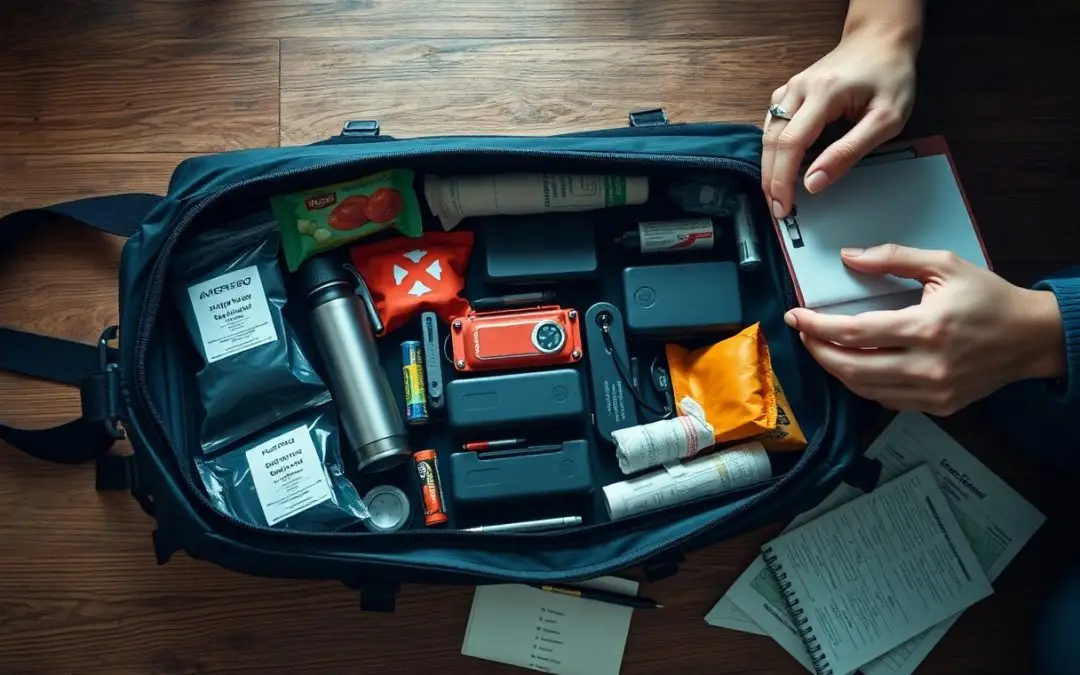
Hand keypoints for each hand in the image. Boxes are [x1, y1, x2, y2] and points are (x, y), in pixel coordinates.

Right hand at [762, 23, 918, 218]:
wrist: (881, 39)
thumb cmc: (890, 76)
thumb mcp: (886, 119)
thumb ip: (849, 152)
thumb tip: (814, 182)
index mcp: (823, 94)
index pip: (791, 145)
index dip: (782, 181)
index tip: (784, 207)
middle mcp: (798, 89)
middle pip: (772, 141)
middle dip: (770, 180)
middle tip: (776, 209)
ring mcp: (790, 88)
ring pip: (767, 133)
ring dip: (768, 166)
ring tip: (774, 193)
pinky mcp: (789, 91)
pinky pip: (771, 123)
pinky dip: (772, 148)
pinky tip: (778, 165)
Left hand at [784, 245, 1065, 415]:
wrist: (1032, 337)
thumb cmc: (990, 298)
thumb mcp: (945, 265)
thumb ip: (893, 258)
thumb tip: (849, 256)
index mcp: (926, 328)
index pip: (853, 333)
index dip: (816, 326)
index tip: (796, 316)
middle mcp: (927, 366)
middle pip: (850, 367)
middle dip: (816, 350)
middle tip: (803, 333)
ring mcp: (932, 392)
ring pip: (863, 389)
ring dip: (835, 369)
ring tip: (822, 347)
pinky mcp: (938, 406)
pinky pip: (885, 400)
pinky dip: (862, 384)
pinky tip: (853, 365)